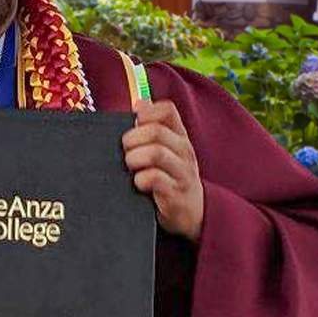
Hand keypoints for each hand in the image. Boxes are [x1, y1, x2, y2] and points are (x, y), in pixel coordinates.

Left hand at [124, 91, 203, 241]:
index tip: (135, 126)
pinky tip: (138, 185)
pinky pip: (154, 179)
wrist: (191, 214)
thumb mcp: (166, 150)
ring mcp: (182, 172)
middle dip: (132, 140)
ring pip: (155, 153)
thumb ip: (152, 127)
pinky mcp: (175, 193)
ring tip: (131, 168)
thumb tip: (138, 102)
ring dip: (134, 159)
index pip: (167, 110)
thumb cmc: (170, 178)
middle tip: (126, 152)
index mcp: (179, 136)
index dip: (146, 113)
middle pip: (155, 131)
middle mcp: (184, 151)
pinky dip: (139, 180)